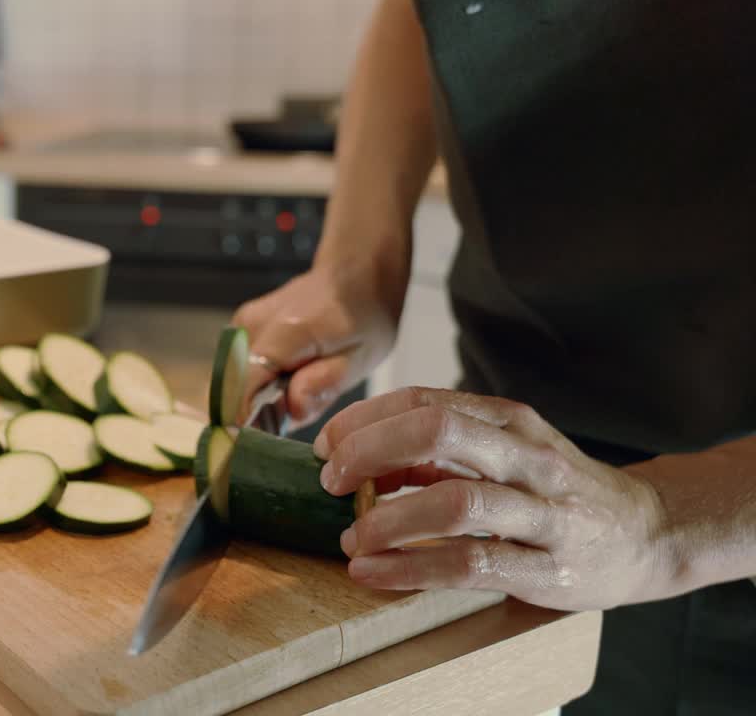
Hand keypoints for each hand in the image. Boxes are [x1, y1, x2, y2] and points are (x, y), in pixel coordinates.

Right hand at [232, 262, 400, 428]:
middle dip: (250, 416)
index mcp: (287, 332)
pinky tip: (283, 385)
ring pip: (231, 380)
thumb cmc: (363, 318)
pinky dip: (254, 386)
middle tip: (282, 431)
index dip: (241, 420)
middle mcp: (253, 324)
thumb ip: (325, 384)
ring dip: (252, 401)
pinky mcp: (239, 327)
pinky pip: (237, 368)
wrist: (354, 276)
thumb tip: (292, 409)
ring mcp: (242, 324)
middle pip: (232, 386)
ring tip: (289, 403)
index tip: (244, 450)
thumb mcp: (360, 358)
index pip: (246, 383)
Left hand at [314, 387, 670, 611]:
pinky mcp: (549, 568)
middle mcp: (528, 458)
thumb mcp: (505, 452)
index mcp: (509, 421)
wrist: (647, 534)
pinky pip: (471, 565)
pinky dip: (411, 569)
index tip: (327, 446)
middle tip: (331, 482)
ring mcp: (544, 513)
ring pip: (456, 502)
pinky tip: (373, 572)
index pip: (424, 401)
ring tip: (351, 537)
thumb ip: (438, 453)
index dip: (365, 420)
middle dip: (369, 452)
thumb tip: (358, 457)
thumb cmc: (556, 490)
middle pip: (437, 433)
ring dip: (388, 520)